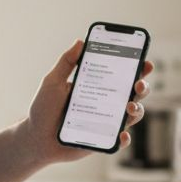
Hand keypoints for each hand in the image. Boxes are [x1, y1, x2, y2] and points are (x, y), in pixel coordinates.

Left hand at [21, 39, 154, 164]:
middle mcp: (107, 103)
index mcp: (98, 86)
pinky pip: (120, 140)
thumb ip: (66, 62)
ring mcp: (107, 122)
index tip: (144, 61)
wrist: (36, 138)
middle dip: (142, 87)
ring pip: (132, 115)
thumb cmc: (43, 109)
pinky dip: (125, 138)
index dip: (137, 68)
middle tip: (138, 84)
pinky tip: (122, 134)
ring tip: (130, 107)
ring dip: (137, 110)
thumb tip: (80, 41)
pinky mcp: (103, 140)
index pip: (122, 74)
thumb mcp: (53, 81)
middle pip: (133, 93)